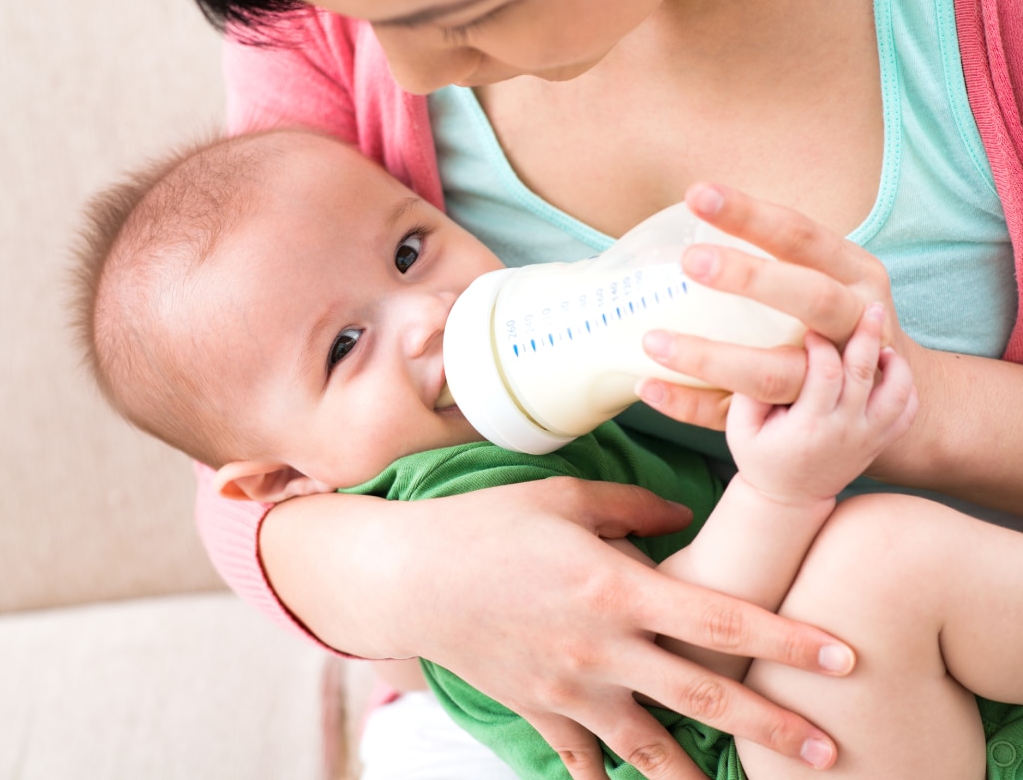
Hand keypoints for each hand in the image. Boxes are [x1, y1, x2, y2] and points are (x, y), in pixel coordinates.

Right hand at [268, 480, 855, 779]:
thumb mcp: (561, 499)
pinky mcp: (539, 711)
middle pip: (704, 699)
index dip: (785, 639)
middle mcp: (602, 650)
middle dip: (772, 727)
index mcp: (614, 589)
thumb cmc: (486, 525)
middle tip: (827, 752)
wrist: (409, 576)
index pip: (719, 620)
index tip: (841, 656)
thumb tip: (682, 513)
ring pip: (652, 750)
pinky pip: (583, 761)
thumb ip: (630, 507)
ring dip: (701, 776)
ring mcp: (570, 690)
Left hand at [637, 183, 922, 438]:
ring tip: (653, 341)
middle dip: (751, 278)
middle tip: (689, 260)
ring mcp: (834, 381)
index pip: (803, 236)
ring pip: (775, 373)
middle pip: (811, 298)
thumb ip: (782, 257)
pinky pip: (742, 415)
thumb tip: (691, 214)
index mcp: (856, 275)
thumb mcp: (833, 276)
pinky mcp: (802, 421)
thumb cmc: (838, 319)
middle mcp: (855, 324)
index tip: (698, 196)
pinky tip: (649, 387)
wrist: (896, 397)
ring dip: (711, 359)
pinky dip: (692, 405)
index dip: (752, 215)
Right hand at [726, 303, 918, 506]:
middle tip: (869, 308)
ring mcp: (868, 438)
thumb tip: (766, 352)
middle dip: (867, 336)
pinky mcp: (879, 442)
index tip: (810, 329)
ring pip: (897, 393)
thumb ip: (749, 391)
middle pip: (865, 374)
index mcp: (809, 427)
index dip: (822, 345)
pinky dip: (906, 386)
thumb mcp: (739, 428)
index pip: (827, 373)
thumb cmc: (760, 457)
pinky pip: (907, 411)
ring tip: (881, 342)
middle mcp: (845, 432)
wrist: (789, 499)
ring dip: (895, 363)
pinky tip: (889, 367)